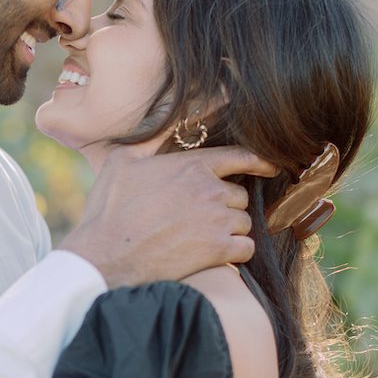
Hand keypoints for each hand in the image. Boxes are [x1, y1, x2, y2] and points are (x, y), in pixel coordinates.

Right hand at [60, 146, 276, 287]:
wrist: (105, 256)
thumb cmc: (109, 209)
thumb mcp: (123, 161)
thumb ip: (152, 139)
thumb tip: (168, 121)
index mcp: (192, 165)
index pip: (239, 156)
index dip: (259, 161)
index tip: (271, 167)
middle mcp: (210, 190)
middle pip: (239, 195)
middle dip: (225, 206)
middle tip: (200, 218)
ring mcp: (217, 221)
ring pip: (243, 222)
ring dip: (229, 230)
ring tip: (203, 238)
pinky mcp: (218, 250)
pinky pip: (245, 248)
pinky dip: (235, 252)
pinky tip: (217, 255)